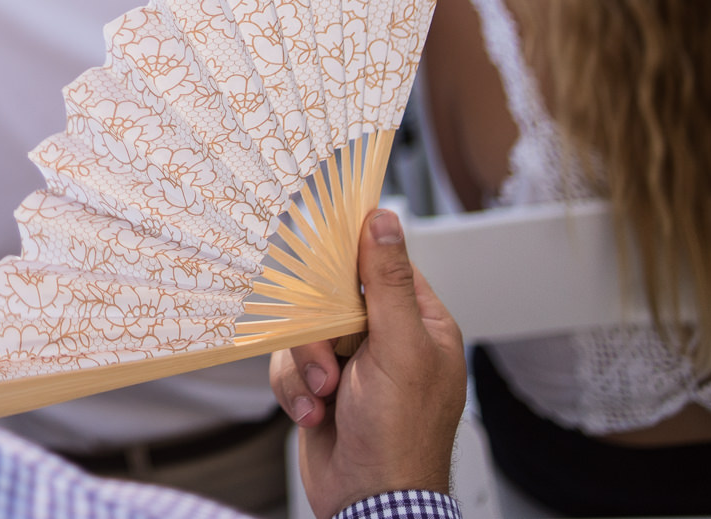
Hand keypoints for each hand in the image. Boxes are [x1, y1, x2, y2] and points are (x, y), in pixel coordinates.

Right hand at [269, 208, 465, 518]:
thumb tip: (384, 220)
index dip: (353, 257)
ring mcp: (352, 365)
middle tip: (331, 356)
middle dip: (320, 330)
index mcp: (420, 325)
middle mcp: (387, 341)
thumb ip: (387, 283)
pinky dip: (295, 390)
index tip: (324, 244)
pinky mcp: (322, 388)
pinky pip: (290, 365)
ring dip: (306, 366)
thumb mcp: (398, 349)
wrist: (368, 503)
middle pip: (332, 296)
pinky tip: (315, 415)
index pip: (384, 266)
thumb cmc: (400, 437)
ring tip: (326, 397)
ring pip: (304, 331)